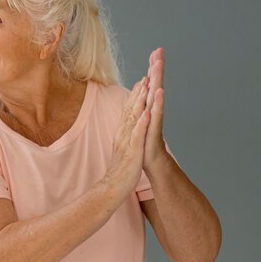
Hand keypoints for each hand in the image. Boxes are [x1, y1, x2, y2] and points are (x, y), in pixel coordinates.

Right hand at [104, 77, 150, 194]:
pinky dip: (141, 124)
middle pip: (131, 109)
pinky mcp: (132, 152)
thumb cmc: (121, 168)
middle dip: (139, 91)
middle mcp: (123, 133)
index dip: (136, 94)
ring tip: (146, 87)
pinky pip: (137, 136)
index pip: (129, 110)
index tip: (143, 79)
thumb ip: (125, 134)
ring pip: (133, 118)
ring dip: (139, 102)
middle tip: (147, 74)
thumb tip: (129, 124)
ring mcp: (127, 142)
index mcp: (122, 132)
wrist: (113, 187)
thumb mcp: (123, 146)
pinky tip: (147, 113)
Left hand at [144, 48, 168, 169]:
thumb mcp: (140, 119)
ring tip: (158, 64)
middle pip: (155, 84)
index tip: (155, 51)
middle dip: (157, 67)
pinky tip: (159, 91)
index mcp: (149, 106)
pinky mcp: (154, 129)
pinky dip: (157, 102)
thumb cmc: (145, 140)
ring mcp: (155, 118)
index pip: (151, 83)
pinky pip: (156, 114)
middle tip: (160, 50)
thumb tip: (144, 86)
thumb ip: (142, 102)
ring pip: (156, 95)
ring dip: (158, 79)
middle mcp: (154, 109)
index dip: (152, 67)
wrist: (151, 161)